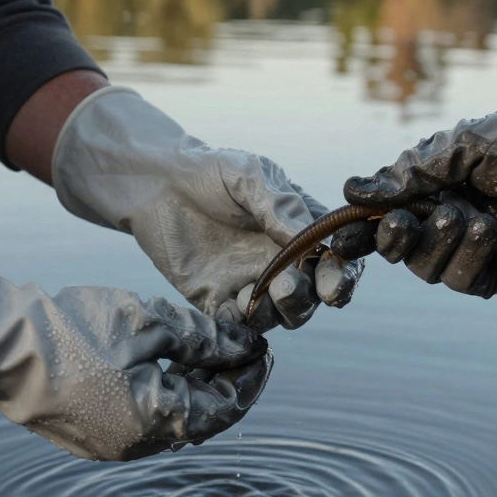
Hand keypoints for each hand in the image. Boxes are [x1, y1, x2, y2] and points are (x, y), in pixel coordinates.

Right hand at [0, 241, 270, 460]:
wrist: (5, 347)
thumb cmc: (77, 330)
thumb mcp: (151, 321)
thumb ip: (204, 337)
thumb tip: (243, 346)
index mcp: (162, 420)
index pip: (226, 407)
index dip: (249, 376)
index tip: (262, 348)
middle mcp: (140, 444)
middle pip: (200, 415)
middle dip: (221, 380)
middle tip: (237, 348)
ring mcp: (111, 445)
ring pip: (169, 418)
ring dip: (189, 386)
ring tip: (200, 348)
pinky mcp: (89, 436)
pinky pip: (138, 419)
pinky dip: (159, 393)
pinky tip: (159, 361)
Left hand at [51, 87, 363, 331]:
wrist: (156, 183)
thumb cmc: (209, 171)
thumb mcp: (248, 176)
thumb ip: (280, 206)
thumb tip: (314, 238)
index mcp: (300, 230)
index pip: (336, 260)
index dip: (340, 276)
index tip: (332, 283)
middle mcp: (282, 262)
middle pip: (312, 296)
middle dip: (307, 298)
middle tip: (287, 287)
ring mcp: (251, 283)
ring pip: (280, 316)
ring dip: (278, 313)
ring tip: (258, 294)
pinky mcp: (217, 299)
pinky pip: (238, 324)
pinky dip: (242, 323)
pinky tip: (233, 305)